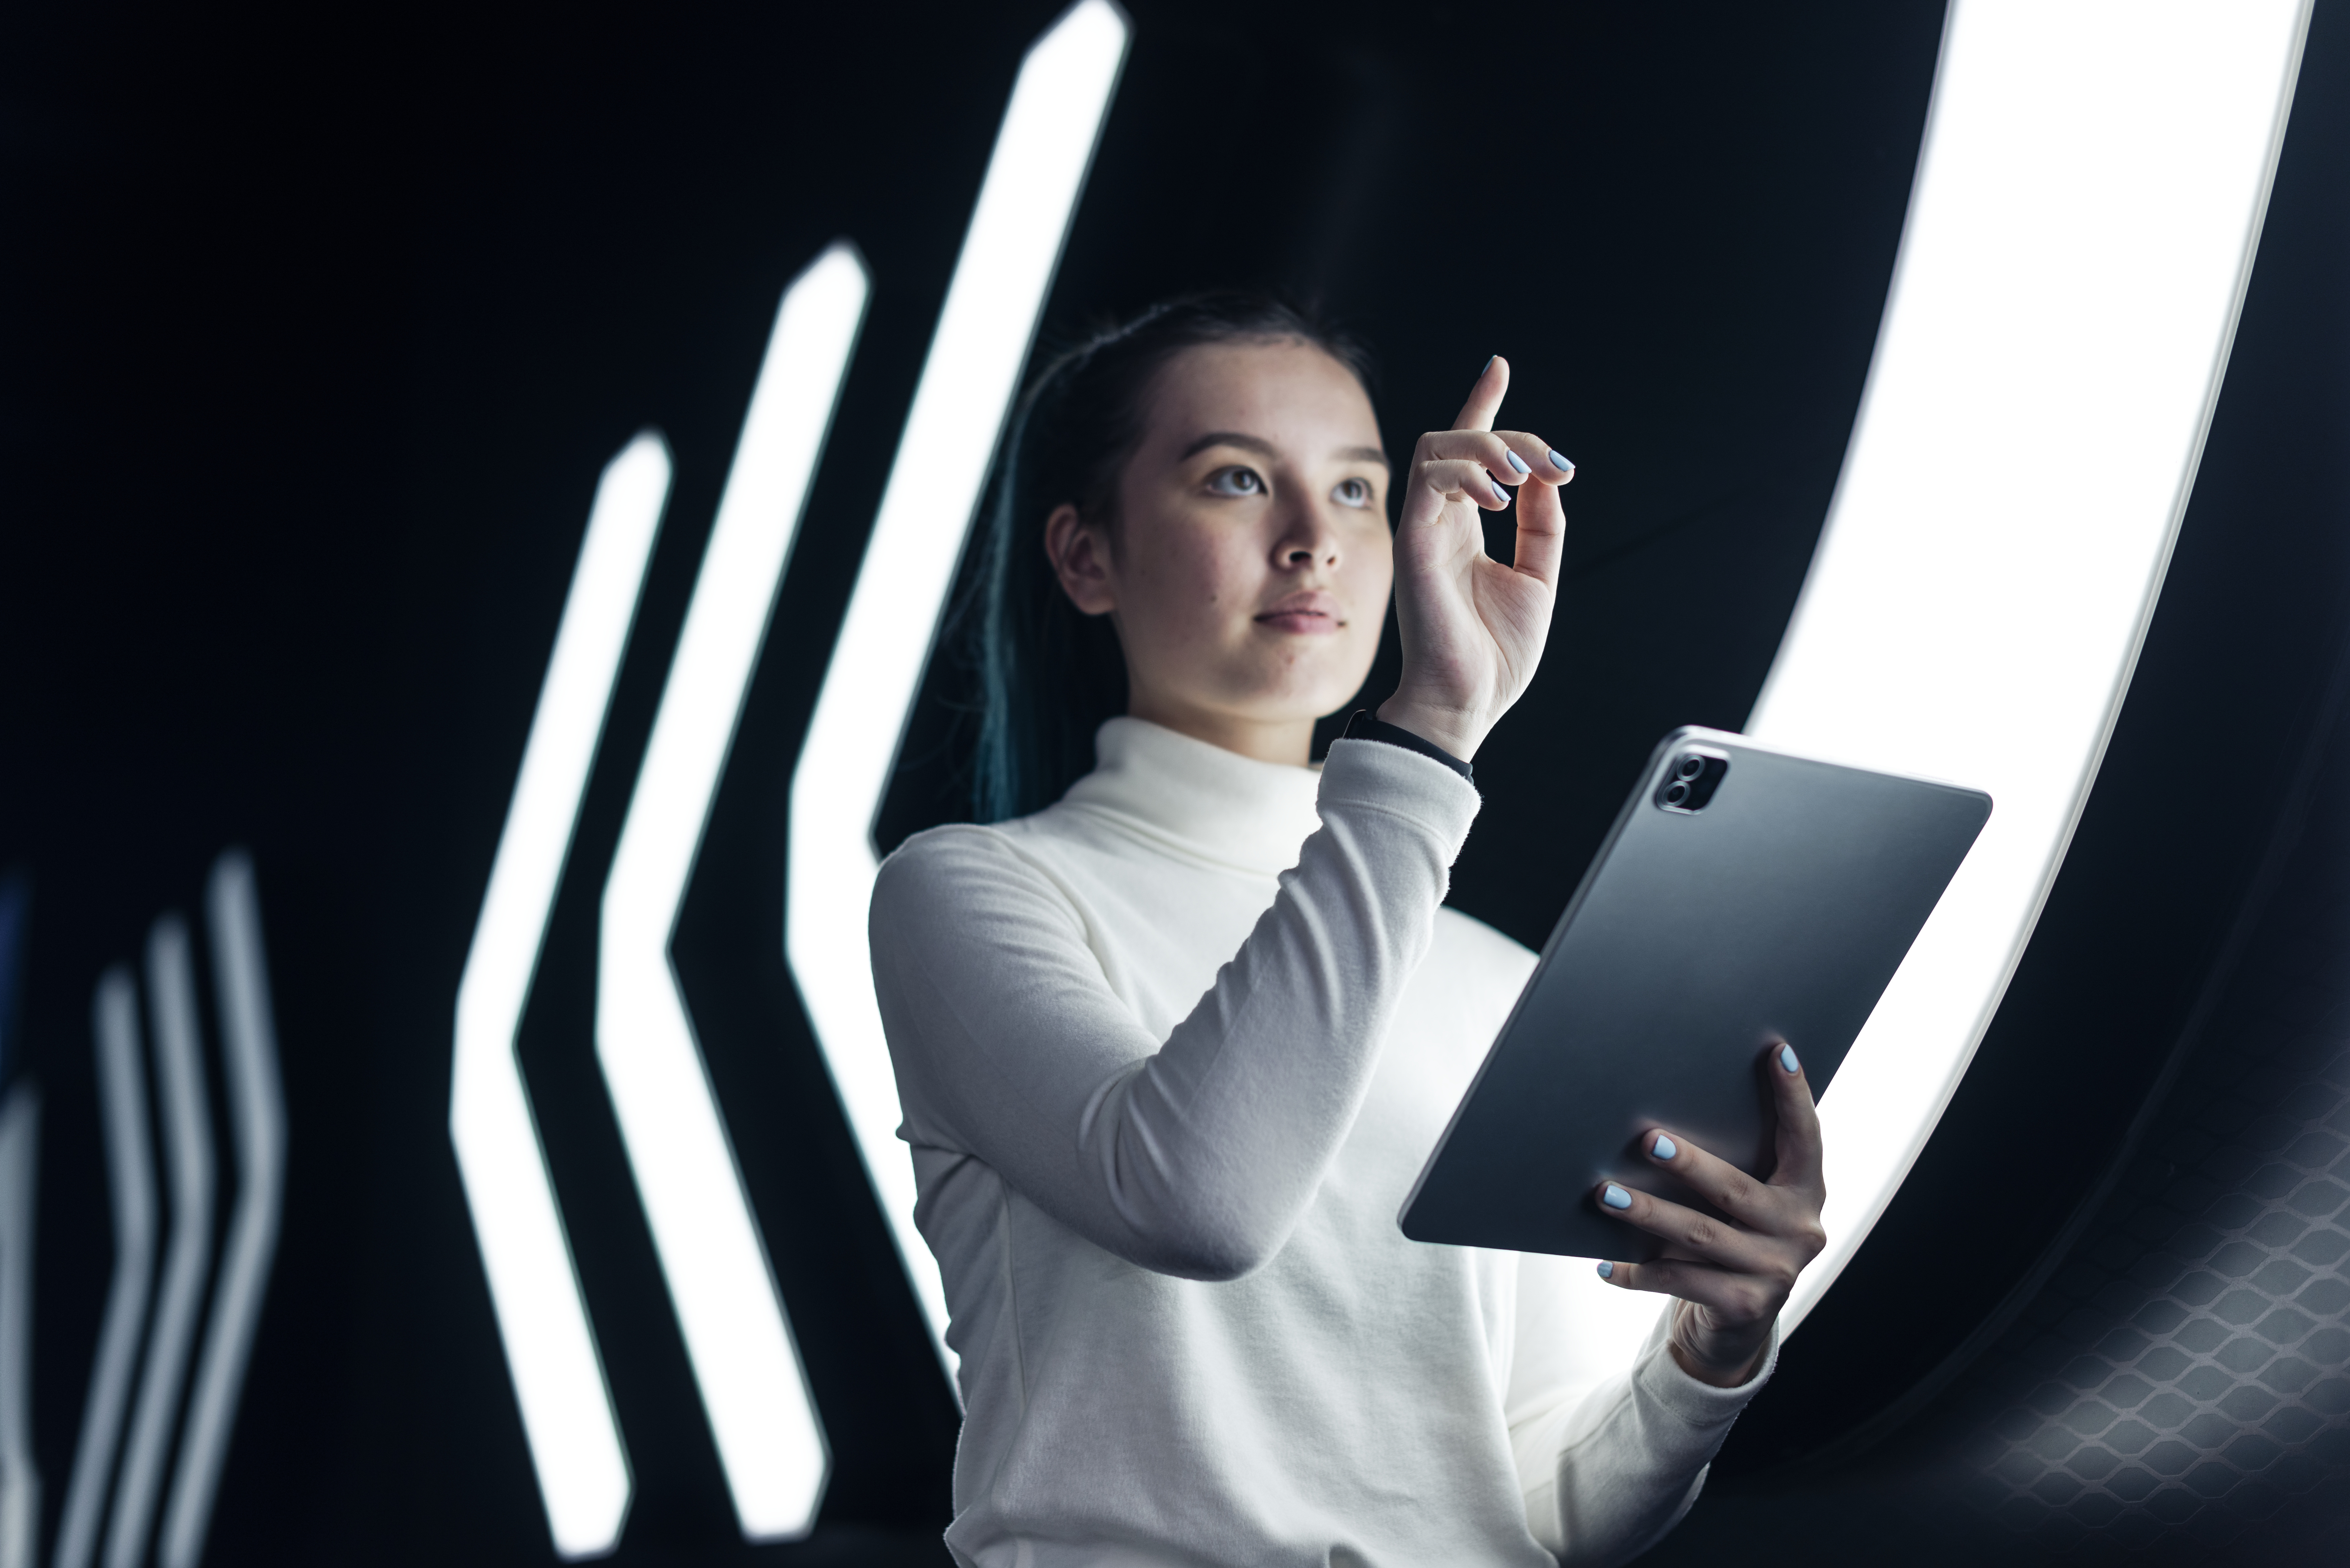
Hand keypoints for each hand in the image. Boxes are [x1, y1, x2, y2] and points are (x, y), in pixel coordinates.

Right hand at [1376, 356, 1571, 760]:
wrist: (1467, 703)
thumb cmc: (1493, 655)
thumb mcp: (1537, 578)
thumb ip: (1541, 525)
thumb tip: (1547, 474)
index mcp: (1465, 529)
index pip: (1470, 452)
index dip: (1484, 405)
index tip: (1499, 366)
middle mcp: (1440, 522)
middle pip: (1459, 440)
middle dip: (1508, 432)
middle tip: (1551, 461)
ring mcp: (1423, 530)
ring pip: (1439, 448)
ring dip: (1488, 445)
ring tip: (1523, 473)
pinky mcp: (1413, 544)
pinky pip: (1428, 482)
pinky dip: (1467, 475)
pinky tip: (1501, 498)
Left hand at [1594, 1042, 1826, 1387]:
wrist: (1736, 1324)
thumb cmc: (1729, 1237)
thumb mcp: (1742, 1201)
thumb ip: (1731, 1164)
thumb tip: (1659, 1117)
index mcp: (1805, 1191)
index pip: (1805, 1137)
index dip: (1794, 1096)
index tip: (1777, 1051)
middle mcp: (1801, 1230)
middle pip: (1735, 1189)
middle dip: (1688, 1163)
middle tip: (1645, 1138)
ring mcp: (1777, 1271)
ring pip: (1700, 1234)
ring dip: (1647, 1213)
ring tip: (1604, 1193)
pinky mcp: (1746, 1307)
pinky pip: (1679, 1281)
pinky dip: (1637, 1270)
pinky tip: (1603, 1263)